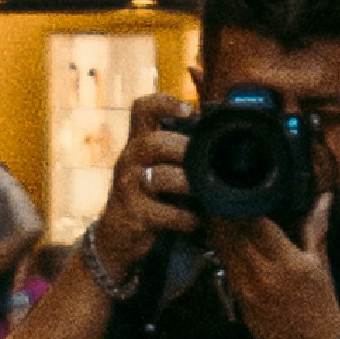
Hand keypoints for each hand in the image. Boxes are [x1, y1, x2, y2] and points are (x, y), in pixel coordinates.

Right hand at [91, 98, 194, 285]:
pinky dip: (186, 218)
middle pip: (152, 142)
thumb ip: (181, 151)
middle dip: (182, 150)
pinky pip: (164, 212)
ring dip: (188, 184)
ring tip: (205, 194)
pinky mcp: (133, 214)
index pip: (141, 109)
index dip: (163, 103)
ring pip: (158, 176)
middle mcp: (129, 159)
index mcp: (139, 143)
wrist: (119, 235)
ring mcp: (128, 187)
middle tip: (205, 163)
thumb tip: (221, 135)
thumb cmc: (150, 196)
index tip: (189, 112)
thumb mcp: (159, 167)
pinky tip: (196, 221)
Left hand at [219, 192, 339, 338]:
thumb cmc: (322, 307)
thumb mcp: (322, 265)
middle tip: (219, 190)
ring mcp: (246, 288)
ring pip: (222, 248)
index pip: (254, 223)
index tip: (238, 185)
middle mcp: (263, 274)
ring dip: (217, 228)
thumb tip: (322, 198)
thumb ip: (315, 228)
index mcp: (287, 263)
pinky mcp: (237, 299)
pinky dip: (222, 249)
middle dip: (224, 212)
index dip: (242, 203)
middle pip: (232, 233)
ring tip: (215, 208)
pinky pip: (224, 266)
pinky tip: (221, 236)